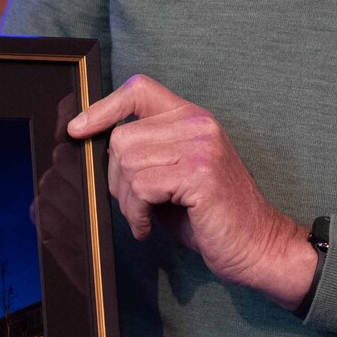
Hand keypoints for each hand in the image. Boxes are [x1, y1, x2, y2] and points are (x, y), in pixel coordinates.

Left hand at [68, 74, 318, 309]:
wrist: (259, 247)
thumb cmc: (210, 218)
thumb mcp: (173, 176)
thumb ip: (144, 155)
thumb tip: (93, 147)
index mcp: (191, 118)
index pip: (139, 89)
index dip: (102, 107)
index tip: (78, 130)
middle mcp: (198, 124)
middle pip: (122, 137)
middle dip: (115, 178)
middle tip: (133, 204)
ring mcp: (201, 146)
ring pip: (128, 163)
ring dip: (127, 200)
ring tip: (143, 217)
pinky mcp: (200, 174)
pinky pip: (142, 186)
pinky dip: (137, 212)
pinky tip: (148, 226)